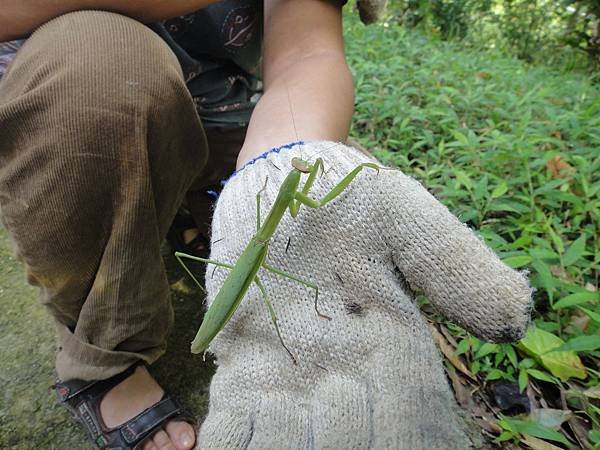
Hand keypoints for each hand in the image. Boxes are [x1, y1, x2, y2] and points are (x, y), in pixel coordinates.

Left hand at [196, 141, 530, 448]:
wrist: (285, 181)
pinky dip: (230, 438)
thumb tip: (515, 319)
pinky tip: (221, 446)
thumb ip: (453, 264)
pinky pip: (234, 418)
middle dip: (339, 443)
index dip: (402, 440)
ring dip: (279, 448)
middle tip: (329, 431)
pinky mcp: (240, 362)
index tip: (402, 445)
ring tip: (274, 448)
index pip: (407, 420)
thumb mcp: (407, 219)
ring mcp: (287, 371)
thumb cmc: (351, 197)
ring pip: (285, 437)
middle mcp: (340, 372)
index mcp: (390, 350)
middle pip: (345, 438)